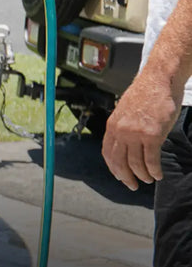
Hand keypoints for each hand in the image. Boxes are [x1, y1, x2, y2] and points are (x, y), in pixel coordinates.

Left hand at [101, 71, 181, 189]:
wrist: (157, 81)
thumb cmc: (145, 95)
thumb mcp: (125, 111)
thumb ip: (123, 127)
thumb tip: (124, 144)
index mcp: (112, 125)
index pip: (107, 152)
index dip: (113, 168)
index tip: (119, 176)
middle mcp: (121, 130)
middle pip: (119, 162)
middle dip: (126, 177)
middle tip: (133, 185)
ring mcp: (136, 133)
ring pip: (136, 164)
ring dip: (143, 175)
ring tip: (149, 179)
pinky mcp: (152, 135)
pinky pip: (151, 160)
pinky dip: (155, 171)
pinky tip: (158, 174)